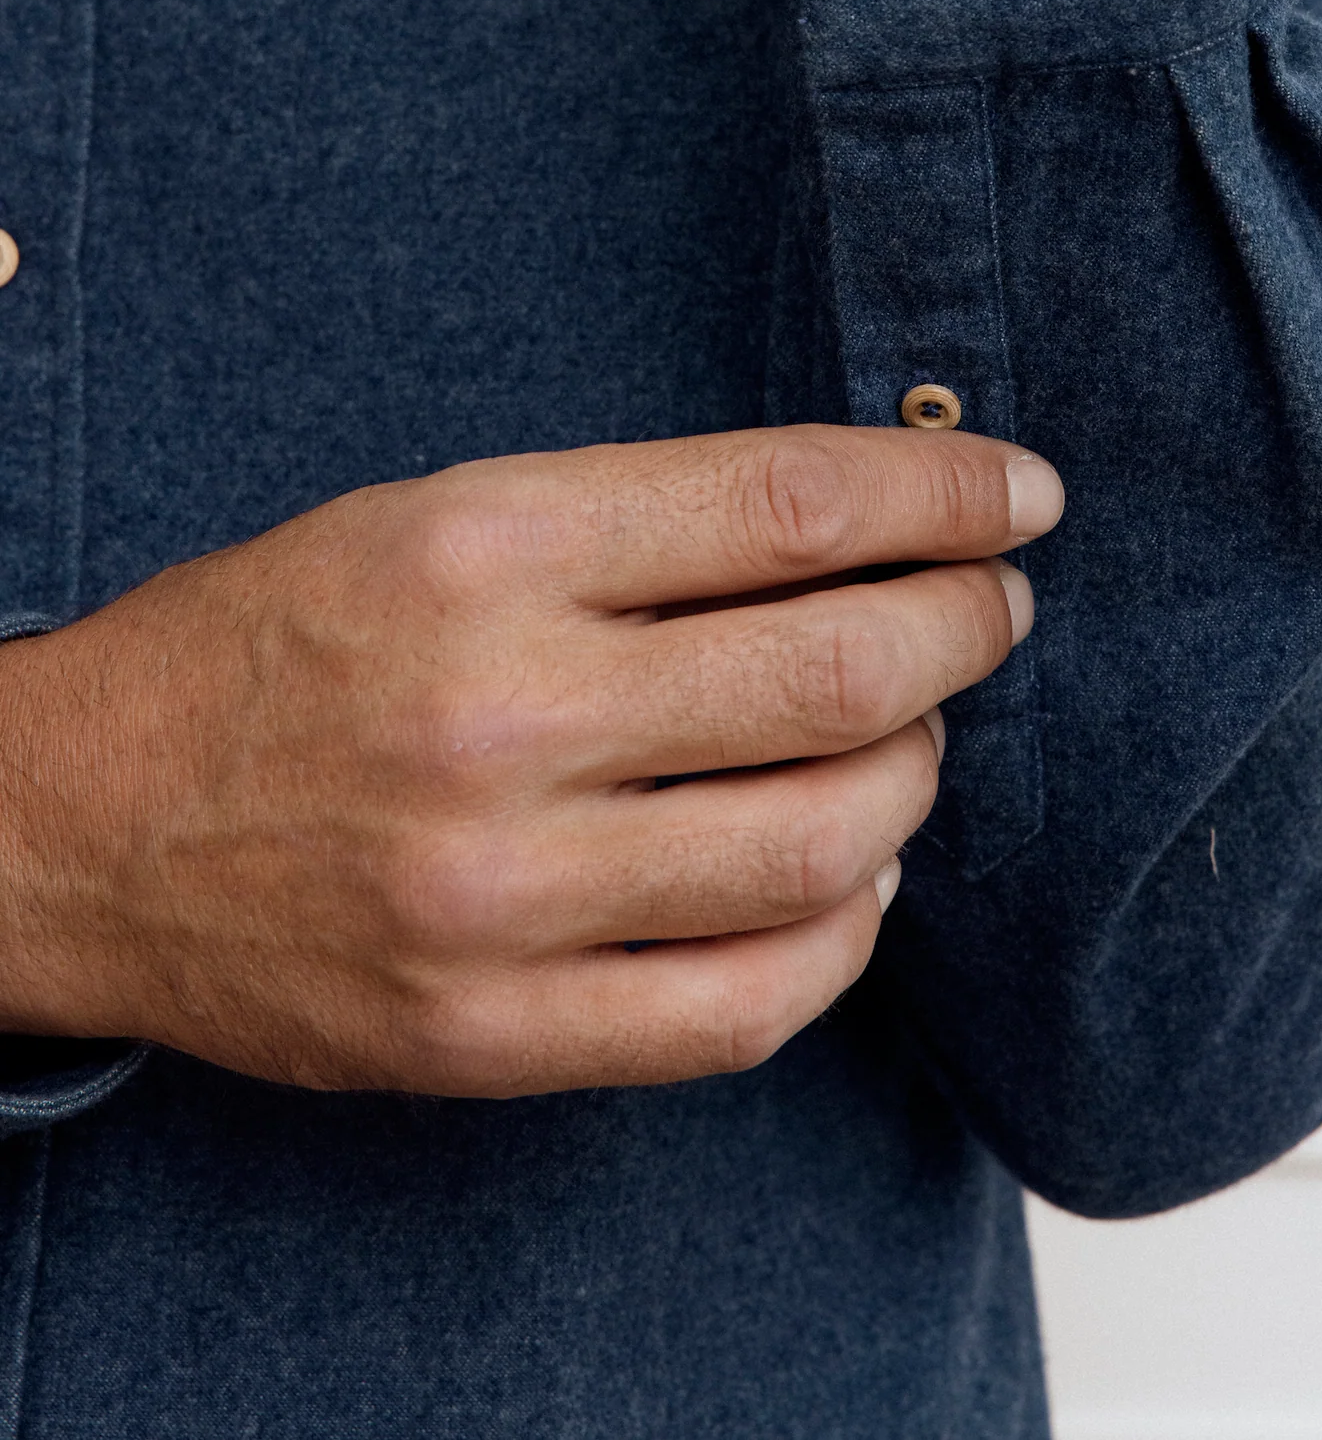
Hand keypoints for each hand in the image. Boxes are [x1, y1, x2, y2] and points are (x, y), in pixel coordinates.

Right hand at [0, 427, 1060, 1094]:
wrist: (82, 821)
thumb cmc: (279, 640)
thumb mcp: (439, 512)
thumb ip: (643, 520)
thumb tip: (868, 526)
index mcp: (486, 544)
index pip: (790, 508)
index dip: (945, 499)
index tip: (1022, 497)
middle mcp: (499, 711)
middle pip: (835, 674)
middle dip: (963, 631)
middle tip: (993, 612)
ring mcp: (497, 890)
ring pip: (819, 846)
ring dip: (916, 780)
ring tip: (916, 738)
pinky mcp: (487, 1030)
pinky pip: (742, 1006)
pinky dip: (841, 938)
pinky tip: (852, 880)